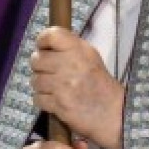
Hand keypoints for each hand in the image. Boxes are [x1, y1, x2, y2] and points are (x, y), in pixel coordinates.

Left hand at [30, 26, 125, 148]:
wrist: (113, 113)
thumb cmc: (100, 84)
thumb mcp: (90, 57)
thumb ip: (69, 48)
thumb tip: (44, 45)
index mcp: (80, 49)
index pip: (51, 35)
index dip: (42, 40)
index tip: (43, 48)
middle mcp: (71, 64)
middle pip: (37, 59)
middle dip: (40, 67)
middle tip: (48, 72)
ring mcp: (64, 85)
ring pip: (35, 80)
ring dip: (41, 86)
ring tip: (53, 88)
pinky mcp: (59, 104)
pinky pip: (37, 98)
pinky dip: (43, 101)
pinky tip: (54, 100)